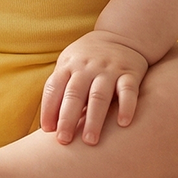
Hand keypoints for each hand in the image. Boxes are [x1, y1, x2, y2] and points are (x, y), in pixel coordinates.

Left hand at [40, 31, 148, 145]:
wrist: (121, 36)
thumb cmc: (87, 60)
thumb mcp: (69, 65)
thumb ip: (59, 90)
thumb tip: (46, 126)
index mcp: (69, 66)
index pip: (54, 87)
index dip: (49, 109)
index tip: (48, 130)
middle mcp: (87, 68)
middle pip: (75, 94)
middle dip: (68, 118)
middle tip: (64, 141)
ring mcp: (109, 70)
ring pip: (99, 95)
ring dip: (94, 118)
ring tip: (90, 141)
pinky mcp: (130, 74)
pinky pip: (128, 90)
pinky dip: (127, 106)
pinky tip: (123, 123)